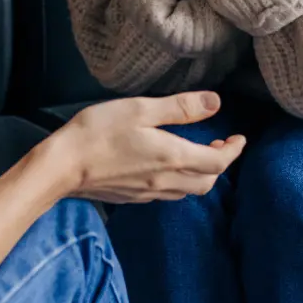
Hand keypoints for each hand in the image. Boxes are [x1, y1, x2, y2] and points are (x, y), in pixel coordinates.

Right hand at [43, 92, 245, 203]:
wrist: (63, 167)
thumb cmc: (99, 132)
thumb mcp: (141, 109)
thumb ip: (180, 108)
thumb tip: (216, 103)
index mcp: (173, 157)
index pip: (217, 162)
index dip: (233, 151)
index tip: (239, 138)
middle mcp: (166, 180)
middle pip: (207, 183)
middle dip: (219, 165)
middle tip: (219, 145)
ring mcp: (149, 193)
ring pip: (188, 191)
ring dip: (201, 175)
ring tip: (197, 154)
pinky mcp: (133, 198)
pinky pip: (167, 193)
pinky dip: (180, 181)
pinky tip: (168, 167)